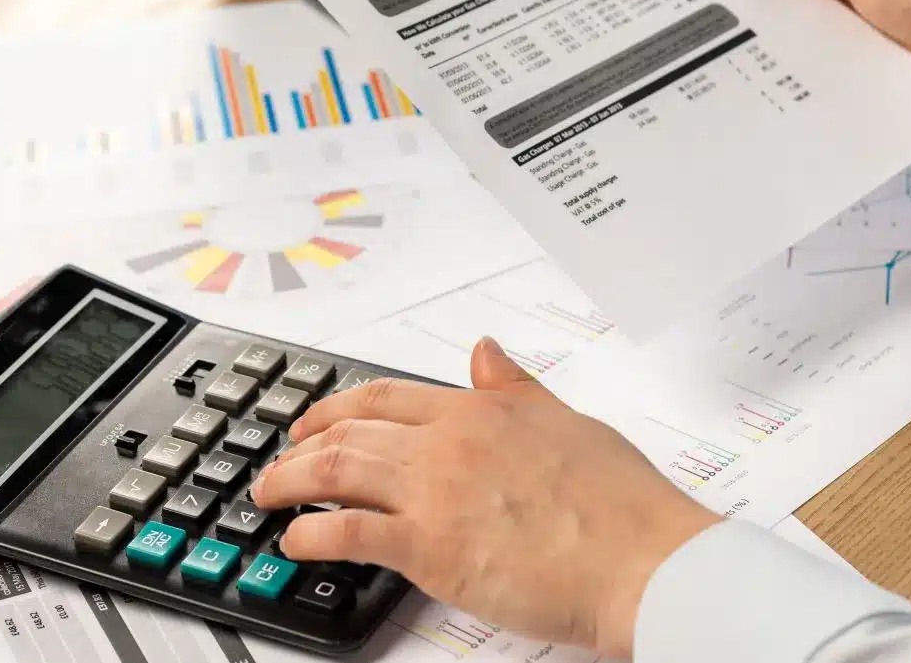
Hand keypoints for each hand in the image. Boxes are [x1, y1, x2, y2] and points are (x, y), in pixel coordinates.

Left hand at [250, 340, 718, 659]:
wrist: (641, 558)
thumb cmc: (620, 503)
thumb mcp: (567, 421)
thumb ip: (516, 389)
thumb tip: (486, 351)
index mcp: (479, 410)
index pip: (387, 397)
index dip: (339, 407)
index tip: (317, 421)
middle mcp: (447, 443)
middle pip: (350, 432)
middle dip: (302, 445)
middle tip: (281, 460)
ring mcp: (433, 492)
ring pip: (336, 472)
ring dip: (290, 481)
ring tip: (269, 496)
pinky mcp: (428, 547)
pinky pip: (347, 532)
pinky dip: (310, 533)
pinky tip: (295, 540)